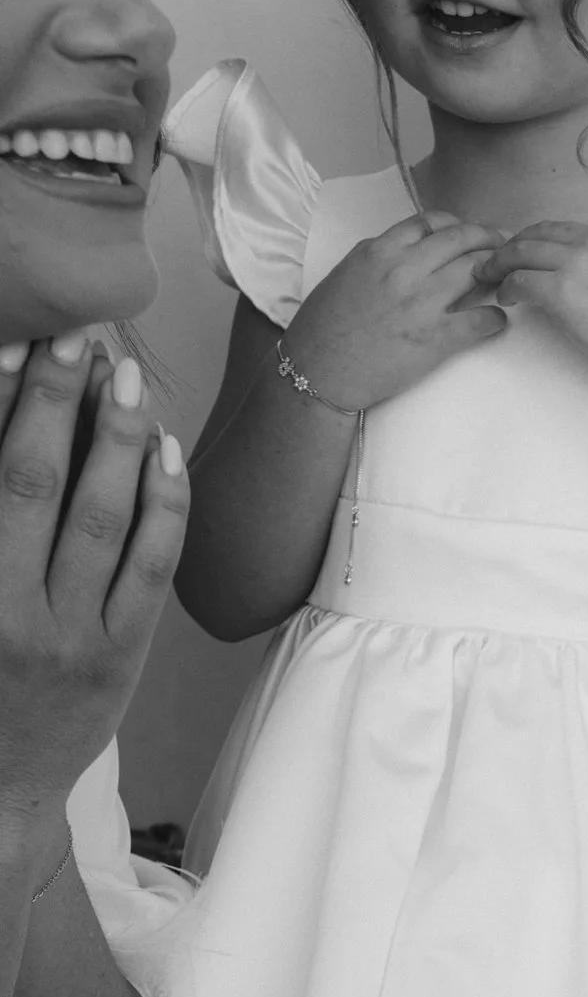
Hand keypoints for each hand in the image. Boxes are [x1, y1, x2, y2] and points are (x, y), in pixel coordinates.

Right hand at [0, 336, 187, 827]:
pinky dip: (161, 506)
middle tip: (71, 335)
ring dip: (114, 442)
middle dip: (52, 403)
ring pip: (98, 521)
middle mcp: (3, 612)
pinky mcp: (120, 660)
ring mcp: (66, 637)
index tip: (10, 344)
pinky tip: (163, 452)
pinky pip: (149, 570)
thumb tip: (11, 440)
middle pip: (31, 485)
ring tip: (122, 377)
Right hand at [282, 210, 507, 412]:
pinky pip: (481, 320)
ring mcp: (422, 303)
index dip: (456, 224)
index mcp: (379, 251)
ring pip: (475, 271)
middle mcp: (403, 270)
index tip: (468, 232)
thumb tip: (408, 248)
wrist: (320, 370)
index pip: (429, 222)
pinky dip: (496, 318)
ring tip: (505, 277)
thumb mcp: (346, 272)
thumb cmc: (326, 325)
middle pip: (460, 240)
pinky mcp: (436, 338)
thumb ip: (378, 256)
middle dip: (488, 239)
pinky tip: (498, 320)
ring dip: (497, 271)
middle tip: (503, 247)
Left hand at [474, 221, 587, 395]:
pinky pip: (519, 281)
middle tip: (492, 264)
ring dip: (499, 266)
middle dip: (508, 248)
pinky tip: (506, 299)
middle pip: (534, 235)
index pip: (558, 228)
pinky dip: (507, 288)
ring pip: (520, 253)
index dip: (532, 239)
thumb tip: (575, 272)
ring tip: (489, 280)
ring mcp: (578, 263)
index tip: (519, 254)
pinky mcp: (563, 291)